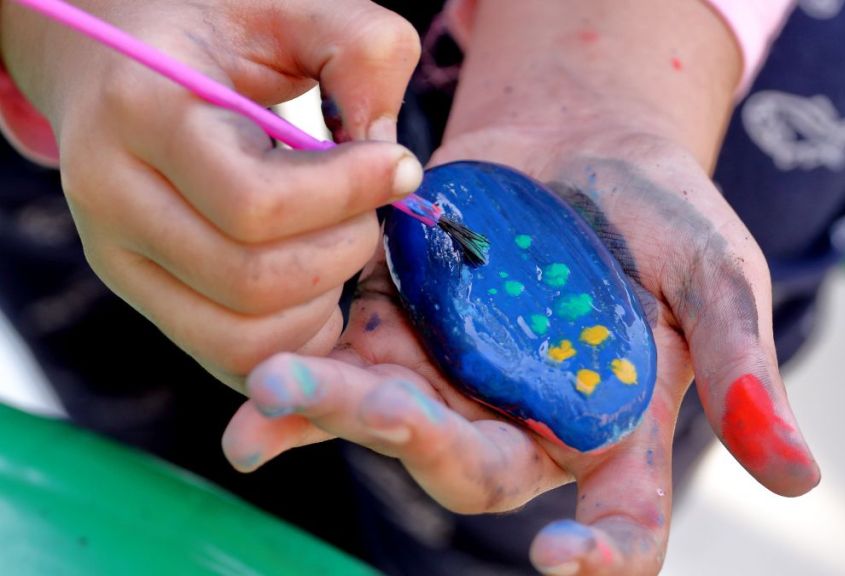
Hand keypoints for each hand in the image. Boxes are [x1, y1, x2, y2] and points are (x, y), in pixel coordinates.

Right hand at [0, 0, 423, 388]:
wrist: (113, 57)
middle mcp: (112, 196)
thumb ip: (361, 51)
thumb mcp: (290, 5)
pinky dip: (294, 337)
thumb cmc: (214, 25)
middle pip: (251, 281)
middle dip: (344, 250)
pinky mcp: (142, 294)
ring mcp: (118, 258)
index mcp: (142, 110)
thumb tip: (394, 165)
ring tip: (343, 240)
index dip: (350, 194)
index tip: (400, 165)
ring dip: (323, 302)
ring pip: (239, 339)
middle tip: (373, 207)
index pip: (255, 202)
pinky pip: (229, 357)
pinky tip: (319, 282)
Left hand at [221, 122, 819, 575]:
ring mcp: (460, 382)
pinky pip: (351, 367)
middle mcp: (529, 422)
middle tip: (382, 412)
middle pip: (476, 467)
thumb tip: (799, 478)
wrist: (583, 140)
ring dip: (339, 413)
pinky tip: (259, 391)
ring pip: (398, 422)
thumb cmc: (663, 214)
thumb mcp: (715, 275)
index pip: (620, 521)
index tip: (566, 563)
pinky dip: (304, 383)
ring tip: (274, 394)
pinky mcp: (405, 332)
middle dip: (426, 446)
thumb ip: (742, 367)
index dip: (601, 555)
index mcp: (616, 428)